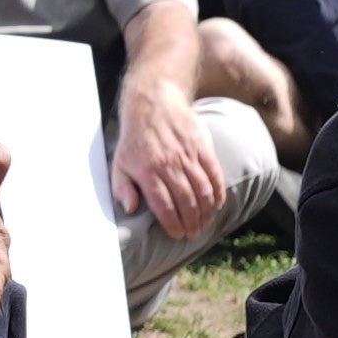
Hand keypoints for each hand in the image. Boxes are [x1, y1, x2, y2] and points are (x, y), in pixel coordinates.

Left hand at [110, 77, 224, 235]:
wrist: (152, 102)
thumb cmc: (135, 138)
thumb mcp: (119, 162)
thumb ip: (123, 187)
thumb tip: (131, 208)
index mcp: (147, 171)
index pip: (164, 206)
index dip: (173, 224)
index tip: (177, 235)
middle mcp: (169, 164)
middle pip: (187, 201)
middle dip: (192, 222)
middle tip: (194, 233)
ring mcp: (187, 154)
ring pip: (203, 190)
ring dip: (206, 211)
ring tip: (205, 223)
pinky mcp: (202, 145)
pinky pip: (214, 173)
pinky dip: (218, 192)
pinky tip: (217, 204)